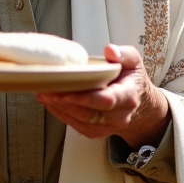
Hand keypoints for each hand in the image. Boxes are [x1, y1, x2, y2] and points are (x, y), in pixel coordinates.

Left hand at [37, 44, 170, 148]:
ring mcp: (109, 127)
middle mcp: (120, 116)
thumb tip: (109, 50)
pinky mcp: (98, 132)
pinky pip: (77, 127)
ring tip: (44, 94)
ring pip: (81, 122)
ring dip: (60, 109)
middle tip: (47, 90)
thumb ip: (124, 54)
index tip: (66, 92)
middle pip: (89, 113)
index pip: (106, 100)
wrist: (139, 103)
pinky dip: (62, 115)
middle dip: (66, 103)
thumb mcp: (134, 61)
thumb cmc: (132, 79)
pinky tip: (50, 103)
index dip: (85, 98)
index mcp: (128, 96)